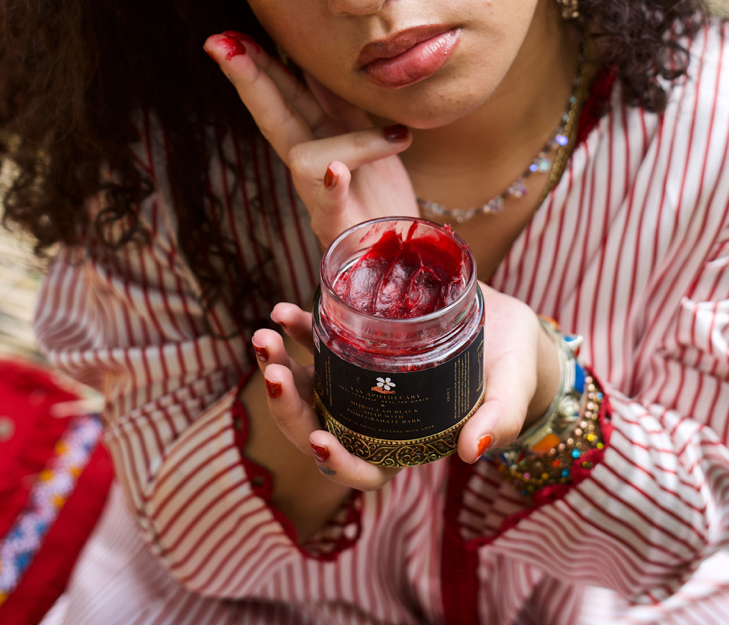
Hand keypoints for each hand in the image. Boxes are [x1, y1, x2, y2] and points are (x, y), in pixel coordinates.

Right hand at [204, 31, 418, 247]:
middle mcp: (309, 166)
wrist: (401, 249)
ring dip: (318, 126)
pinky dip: (332, 188)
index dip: (259, 66)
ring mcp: (318, 198)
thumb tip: (314, 57)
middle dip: (249, 80)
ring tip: (369, 121)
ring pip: (306, 157)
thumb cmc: (379, 193)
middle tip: (220, 45)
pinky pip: (332, 208)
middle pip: (275, 117)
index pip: (282, 96)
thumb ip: (336, 102)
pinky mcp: (339, 230)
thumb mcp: (363, 134)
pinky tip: (335, 170)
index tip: (231, 35)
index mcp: (316, 138)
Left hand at [254, 286, 560, 487]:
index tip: (319, 439)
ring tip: (265, 335)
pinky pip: (316, 344)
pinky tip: (285, 309)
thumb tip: (472, 452)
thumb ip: (497, 418)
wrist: (506, 324)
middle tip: (274, 369)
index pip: (364, 470)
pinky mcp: (357, 346)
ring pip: (308, 387)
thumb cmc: (514, 366)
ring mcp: (360, 382)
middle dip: (288, 405)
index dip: (338, 463)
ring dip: (280, 364)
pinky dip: (296, 330)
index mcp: (409, 442)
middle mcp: (375, 418)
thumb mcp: (513, 387)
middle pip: (320, 426)